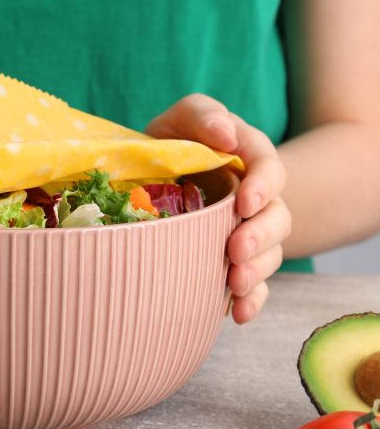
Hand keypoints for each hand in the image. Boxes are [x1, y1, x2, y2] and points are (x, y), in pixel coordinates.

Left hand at [146, 94, 290, 323]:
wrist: (153, 174)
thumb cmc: (171, 142)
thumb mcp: (182, 118)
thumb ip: (203, 115)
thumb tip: (226, 135)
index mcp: (247, 158)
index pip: (269, 169)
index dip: (263, 187)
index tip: (244, 203)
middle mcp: (254, 196)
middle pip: (276, 217)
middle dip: (260, 236)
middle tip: (235, 249)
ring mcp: (247, 230)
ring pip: (268, 253)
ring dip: (256, 270)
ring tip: (234, 283)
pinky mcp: (234, 260)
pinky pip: (254, 284)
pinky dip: (251, 300)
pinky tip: (239, 313)